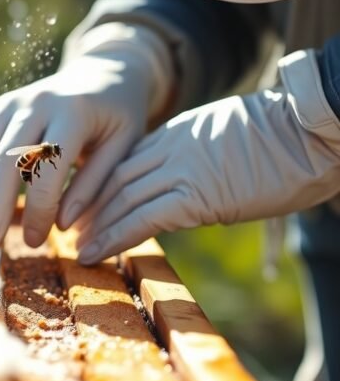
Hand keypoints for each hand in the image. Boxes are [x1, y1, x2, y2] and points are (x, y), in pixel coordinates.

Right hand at [0, 23, 172, 249]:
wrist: (102, 75)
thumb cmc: (118, 119)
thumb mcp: (123, 150)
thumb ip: (94, 185)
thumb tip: (61, 225)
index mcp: (73, 110)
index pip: (47, 166)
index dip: (39, 208)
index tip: (37, 242)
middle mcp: (37, 100)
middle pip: (6, 158)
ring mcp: (12, 100)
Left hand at [78, 49, 339, 262]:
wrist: (310, 129)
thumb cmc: (285, 136)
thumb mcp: (229, 137)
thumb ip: (201, 155)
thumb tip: (198, 179)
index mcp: (178, 133)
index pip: (127, 162)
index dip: (103, 186)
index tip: (87, 205)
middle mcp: (171, 148)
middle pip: (115, 179)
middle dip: (91, 206)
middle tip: (69, 228)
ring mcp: (181, 169)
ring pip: (122, 198)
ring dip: (96, 225)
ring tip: (75, 246)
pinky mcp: (195, 195)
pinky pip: (143, 217)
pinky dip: (115, 236)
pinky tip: (95, 252)